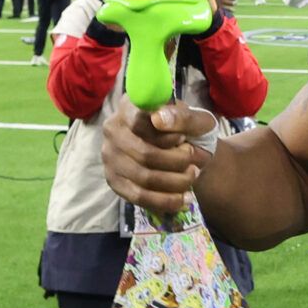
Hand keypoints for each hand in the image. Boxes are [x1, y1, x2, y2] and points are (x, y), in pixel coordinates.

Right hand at [100, 101, 216, 215]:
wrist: (183, 150)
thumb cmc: (187, 130)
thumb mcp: (196, 119)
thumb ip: (182, 116)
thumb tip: (158, 119)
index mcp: (129, 106)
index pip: (139, 121)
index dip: (166, 135)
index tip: (183, 139)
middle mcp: (113, 129)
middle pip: (144, 153)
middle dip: (177, 161)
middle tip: (195, 160)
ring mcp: (110, 157)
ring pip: (144, 178)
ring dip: (175, 181)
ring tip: (192, 175)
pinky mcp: (114, 181)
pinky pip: (139, 197)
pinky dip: (165, 201)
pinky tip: (183, 199)